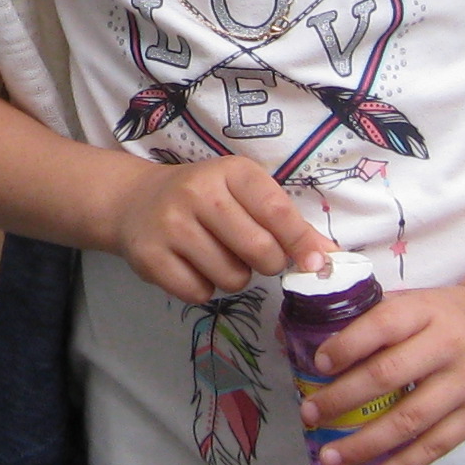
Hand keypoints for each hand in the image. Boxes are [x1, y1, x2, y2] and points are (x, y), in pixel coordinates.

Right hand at [109, 156, 334, 303]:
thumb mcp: (244, 195)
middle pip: (259, 250)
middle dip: (268, 264)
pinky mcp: (151, 257)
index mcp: (230, 172)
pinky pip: (199, 293)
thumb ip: (288, 224)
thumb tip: (329, 258)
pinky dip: (204, 288)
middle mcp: (198, 193)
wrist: (134, 200)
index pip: (278, 211)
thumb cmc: (204, 197)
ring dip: (235, 277)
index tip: (317, 264)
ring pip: (232, 278)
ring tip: (217, 255)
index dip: (302, 243)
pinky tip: (193, 266)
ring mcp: (170, 225)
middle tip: (255, 256)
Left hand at [298, 284, 464, 464]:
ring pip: (410, 419)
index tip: (317, 365)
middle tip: (309, 415)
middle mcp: (449, 345)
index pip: (382, 326)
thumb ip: (359, 317)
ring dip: (366, 443)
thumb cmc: (438, 316)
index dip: (347, 346)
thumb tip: (287, 334)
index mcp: (425, 310)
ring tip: (329, 456)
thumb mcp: (407, 301)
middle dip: (343, 399)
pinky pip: (435, 446)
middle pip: (390, 375)